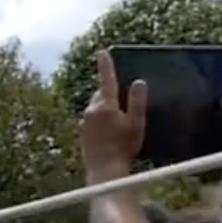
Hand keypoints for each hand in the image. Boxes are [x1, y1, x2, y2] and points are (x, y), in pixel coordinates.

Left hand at [79, 50, 146, 179]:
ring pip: (96, 106)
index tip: (102, 51)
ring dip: (105, 107)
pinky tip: (110, 131)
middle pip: (101, 93)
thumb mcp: (136, 124)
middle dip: (109, 92)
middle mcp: (91, 110)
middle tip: (122, 99)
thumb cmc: (124, 148)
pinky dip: (100, 118)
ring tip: (119, 120)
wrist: (104, 170)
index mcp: (105, 105)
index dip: (106, 64)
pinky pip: (92, 118)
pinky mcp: (82, 131)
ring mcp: (85, 121)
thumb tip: (138, 82)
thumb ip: (137, 102)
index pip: (106, 79)